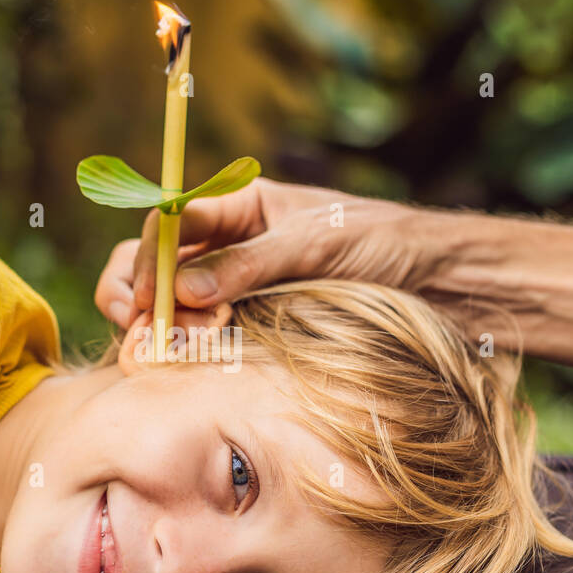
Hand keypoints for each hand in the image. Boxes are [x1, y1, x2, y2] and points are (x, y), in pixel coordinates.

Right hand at [93, 176, 432, 330]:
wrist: (436, 281)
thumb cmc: (380, 243)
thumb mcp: (316, 246)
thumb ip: (248, 264)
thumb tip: (181, 289)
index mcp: (238, 206)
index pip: (170, 221)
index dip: (151, 258)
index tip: (148, 299)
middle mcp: (226, 245)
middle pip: (151, 263)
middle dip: (137, 295)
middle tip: (147, 332)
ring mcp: (232, 288)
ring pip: (166, 304)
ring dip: (157, 328)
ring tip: (174, 353)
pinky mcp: (246, 326)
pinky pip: (199, 336)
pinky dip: (185, 351)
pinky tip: (193, 366)